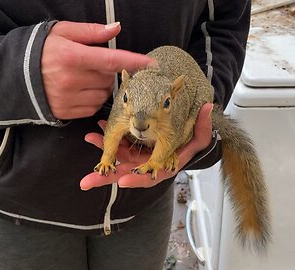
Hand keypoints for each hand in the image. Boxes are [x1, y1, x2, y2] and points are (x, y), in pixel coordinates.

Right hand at [41, 21, 156, 118]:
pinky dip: (92, 100)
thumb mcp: (62, 33)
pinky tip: (79, 91)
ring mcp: (68, 98)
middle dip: (106, 72)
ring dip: (100, 87)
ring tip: (84, 78)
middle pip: (108, 79)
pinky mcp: (66, 112)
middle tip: (91, 65)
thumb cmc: (40, 50)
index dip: (133, 62)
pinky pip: (92, 108)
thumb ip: (91, 32)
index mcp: (72, 56)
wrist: (12, 76)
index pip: (111, 60)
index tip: (151, 64)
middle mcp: (71, 80)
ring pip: (102, 95)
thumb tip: (115, 29)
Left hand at [80, 103, 213, 189]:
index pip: (150, 177)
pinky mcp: (132, 150)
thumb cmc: (191, 144)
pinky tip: (96, 132)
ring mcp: (138, 159)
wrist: (181, 142)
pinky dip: (106, 142)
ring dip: (102, 154)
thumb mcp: (201, 137)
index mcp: (164, 168)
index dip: (137, 180)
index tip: (123, 181)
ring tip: (90, 140)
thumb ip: (204, 126)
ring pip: (117, 160)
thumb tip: (207, 109)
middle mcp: (147, 166)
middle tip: (87, 181)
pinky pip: (117, 147)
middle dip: (106, 178)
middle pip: (126, 175)